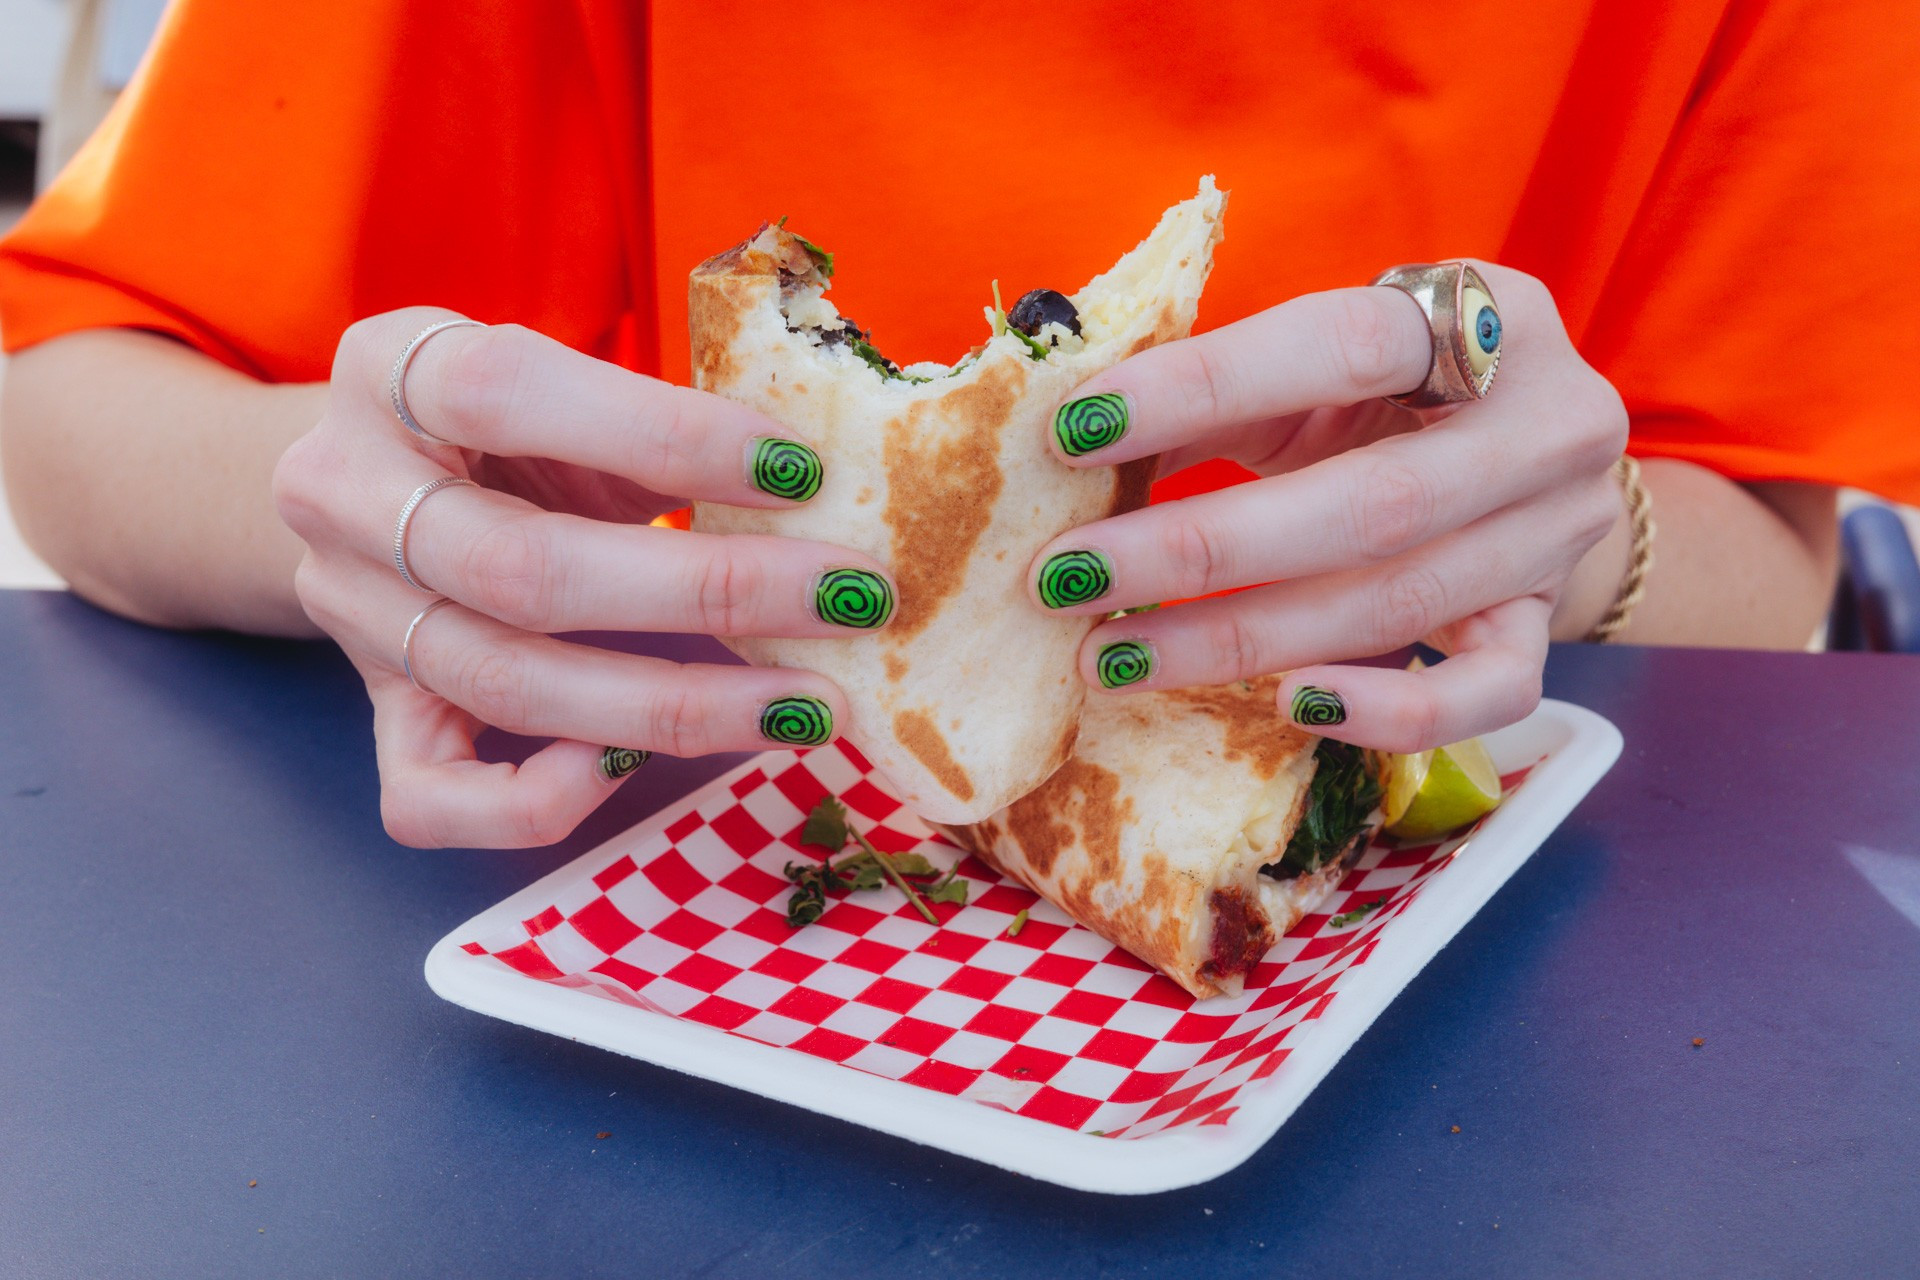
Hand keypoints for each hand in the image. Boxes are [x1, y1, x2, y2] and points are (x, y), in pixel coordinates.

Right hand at [273, 308, 895, 847]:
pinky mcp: (371, 713)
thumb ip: (657, 427)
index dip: (666, 434)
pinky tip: (632, 765)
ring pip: (506, 684)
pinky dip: (542, 796)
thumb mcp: (567, 385)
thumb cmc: (513, 426)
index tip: (802, 471)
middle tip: (847, 599)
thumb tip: (815, 494)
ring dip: (678, 706)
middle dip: (710, 591)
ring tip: (806, 704)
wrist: (377, 479)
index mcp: (389, 368)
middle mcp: (343, 492)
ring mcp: (350, 612)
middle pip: (524, 568)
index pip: (510, 394)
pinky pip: (430, 798)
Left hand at [1027, 265, 1626, 750]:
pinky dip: (1385, 712)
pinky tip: (1283, 706)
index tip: (1072, 431)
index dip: (1200, 386)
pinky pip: (1484, 695)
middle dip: (1201, 549)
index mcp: (1494, 315)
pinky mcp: (1547, 625)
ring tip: (1111, 657)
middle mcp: (1550, 425)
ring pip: (1398, 602)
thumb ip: (1218, 399)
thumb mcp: (1315, 370)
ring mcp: (1559, 534)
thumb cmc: (1390, 394)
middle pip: (1372, 502)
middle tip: (1068, 577)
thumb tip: (1070, 448)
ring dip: (1238, 639)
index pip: (1340, 345)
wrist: (1523, 450)